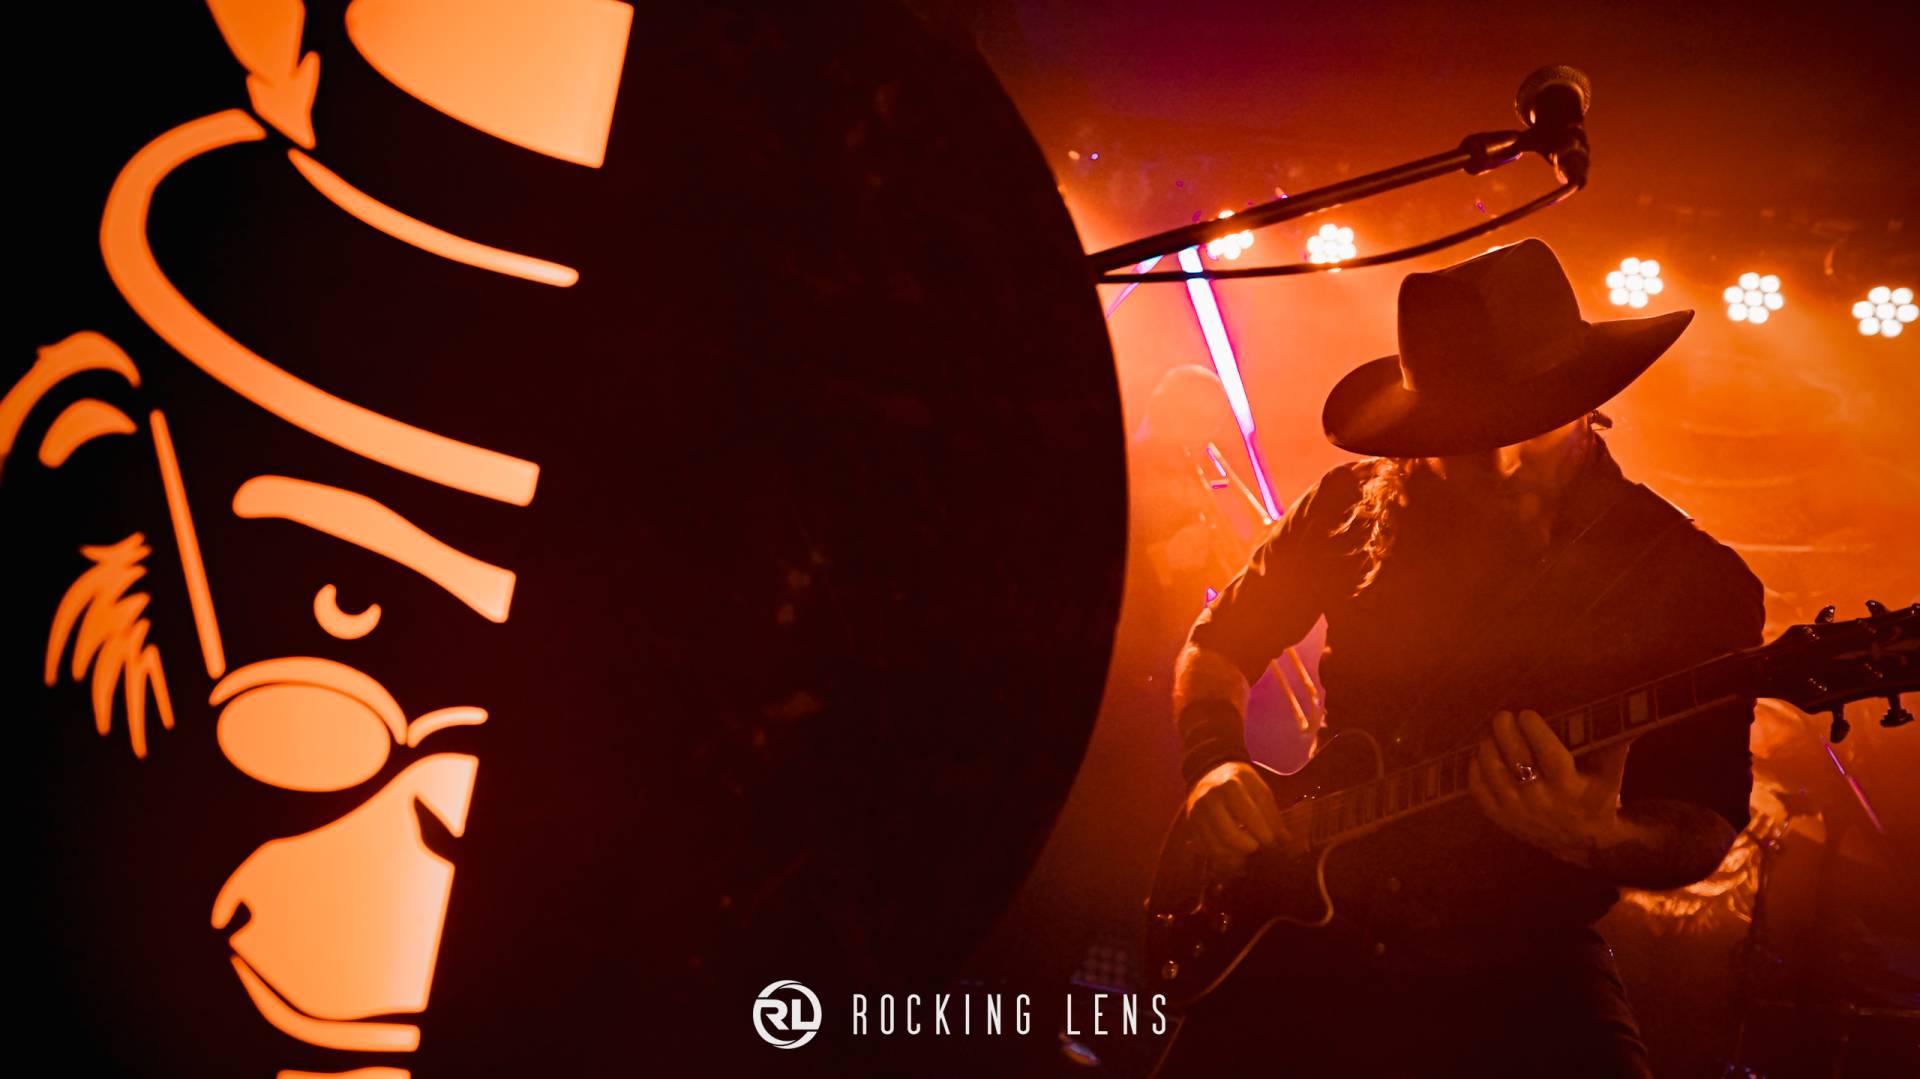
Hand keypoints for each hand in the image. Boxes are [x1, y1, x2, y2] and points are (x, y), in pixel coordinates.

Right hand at [1185, 761, 1298, 874]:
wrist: (1209, 771)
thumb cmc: (1240, 782)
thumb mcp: (1259, 789)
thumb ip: (1272, 815)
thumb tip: (1285, 841)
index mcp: (1230, 786)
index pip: (1248, 816)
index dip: (1263, 834)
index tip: (1272, 842)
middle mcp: (1209, 799)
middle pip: (1229, 836)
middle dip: (1248, 847)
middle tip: (1258, 847)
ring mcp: (1197, 813)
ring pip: (1216, 847)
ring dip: (1235, 858)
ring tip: (1247, 855)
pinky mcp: (1191, 825)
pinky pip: (1206, 850)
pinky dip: (1222, 859)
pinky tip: (1235, 858)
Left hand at [1467, 709, 1630, 865]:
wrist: (1584, 842)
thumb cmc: (1597, 796)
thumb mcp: (1610, 773)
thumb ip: (1613, 742)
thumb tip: (1627, 709)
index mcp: (1571, 789)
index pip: (1549, 755)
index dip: (1535, 731)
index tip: (1527, 713)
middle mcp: (1543, 803)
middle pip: (1516, 761)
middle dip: (1505, 732)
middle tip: (1503, 716)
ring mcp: (1520, 814)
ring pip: (1494, 775)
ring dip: (1488, 748)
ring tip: (1492, 734)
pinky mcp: (1504, 821)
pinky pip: (1480, 793)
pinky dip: (1476, 771)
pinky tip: (1481, 756)